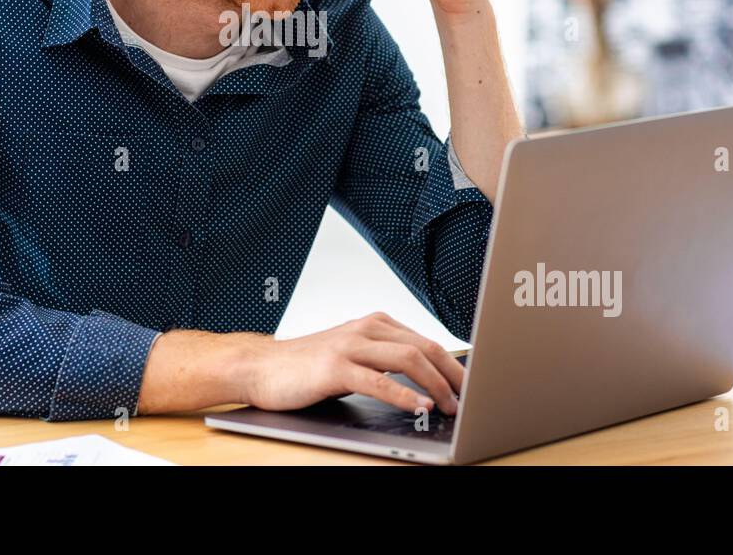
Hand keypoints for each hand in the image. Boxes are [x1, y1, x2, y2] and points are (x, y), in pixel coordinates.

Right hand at [243, 312, 463, 416]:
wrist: (261, 367)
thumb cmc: (308, 366)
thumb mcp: (353, 355)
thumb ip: (384, 360)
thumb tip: (426, 382)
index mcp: (374, 324)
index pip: (426, 340)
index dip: (454, 364)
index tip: (471, 384)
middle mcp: (365, 329)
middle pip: (424, 347)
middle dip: (453, 375)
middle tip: (471, 399)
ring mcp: (350, 346)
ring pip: (407, 359)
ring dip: (436, 385)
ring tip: (451, 407)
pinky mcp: (334, 368)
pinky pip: (378, 381)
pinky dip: (404, 395)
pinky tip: (420, 407)